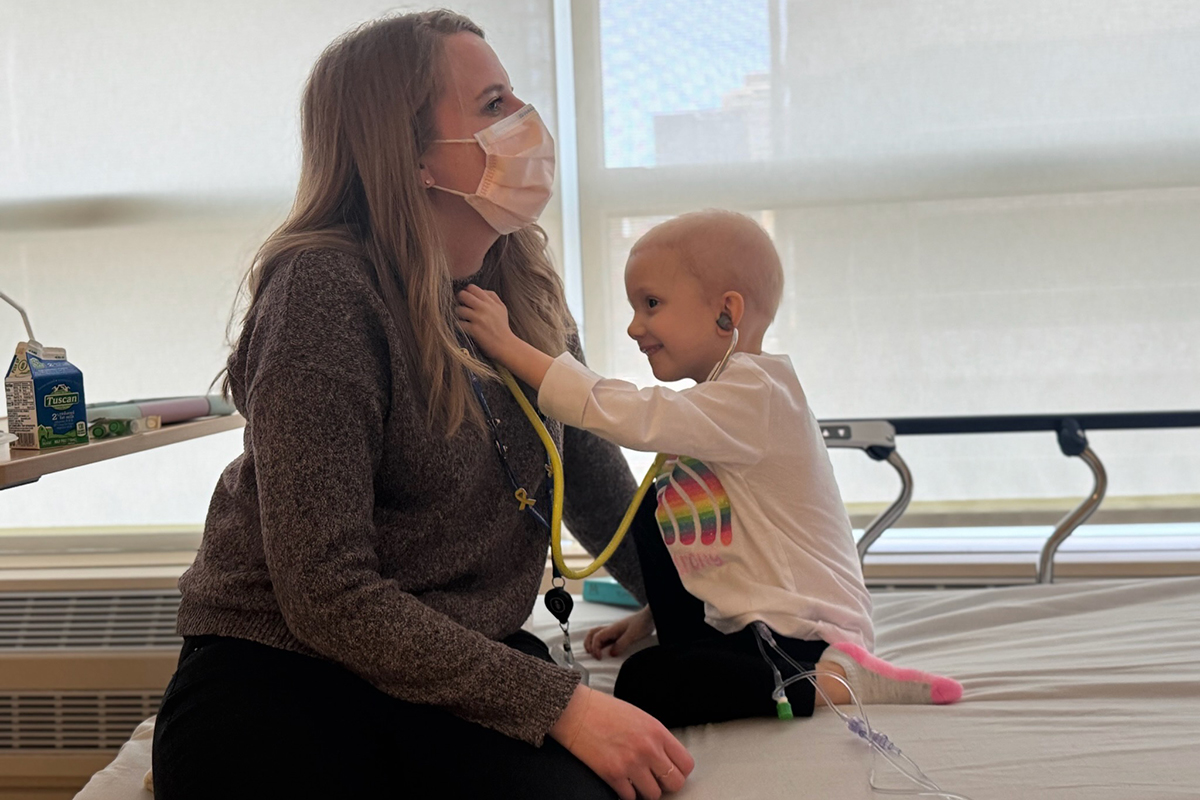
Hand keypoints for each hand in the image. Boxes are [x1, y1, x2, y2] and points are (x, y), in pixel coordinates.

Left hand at [456, 285, 516, 360]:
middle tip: (461, 305)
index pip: (472, 288)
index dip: (466, 291)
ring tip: (462, 318)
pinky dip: (459, 325)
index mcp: (490, 302)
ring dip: (458, 314)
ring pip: (459, 309)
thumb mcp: (502, 308)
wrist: (506, 345)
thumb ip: (492, 296)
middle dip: (459, 300)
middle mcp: (484, 308)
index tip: (466, 297)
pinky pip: (459, 323)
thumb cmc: (502, 327)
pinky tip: (462, 327)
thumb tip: (480, 290)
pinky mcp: (474, 330)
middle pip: (463, 295)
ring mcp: (478, 319)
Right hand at [550, 685, 693, 799]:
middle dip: (665, 784)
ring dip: (645, 790)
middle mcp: (648, 748)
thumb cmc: (604, 711)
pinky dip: (627, 793)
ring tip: (636, 781)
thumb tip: (666, 759)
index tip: (671, 772)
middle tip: (654, 780)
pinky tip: (621, 782)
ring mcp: (631, 763)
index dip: (679, 771)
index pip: (686, 764)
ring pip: (653, 795)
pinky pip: (630, 797)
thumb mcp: (640, 717)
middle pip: (674, 783)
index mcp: (657, 731)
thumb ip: (656, 738)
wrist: (575, 711)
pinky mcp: (613, 775)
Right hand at [585, 606, 654, 659]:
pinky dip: (600, 644)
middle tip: (591, 655)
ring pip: (597, 635)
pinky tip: (605, 650)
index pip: (596, 637)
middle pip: (592, 633)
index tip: (600, 658)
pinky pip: (604, 638)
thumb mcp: (632, 635)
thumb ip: (622, 644)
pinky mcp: (617, 633)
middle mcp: (610, 629)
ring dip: (592, 643)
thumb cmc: (641, 623)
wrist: (648, 617)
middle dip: (588, 644)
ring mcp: (613, 631)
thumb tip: (612, 654)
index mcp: (612, 629)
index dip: (595, 648)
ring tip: (594, 653)